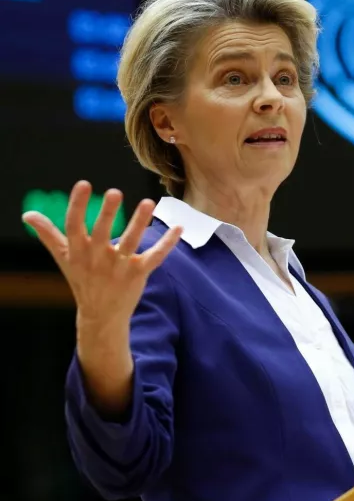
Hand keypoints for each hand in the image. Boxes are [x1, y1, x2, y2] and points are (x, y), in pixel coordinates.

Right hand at [22, 180, 182, 325]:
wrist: (101, 315)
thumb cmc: (82, 280)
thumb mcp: (64, 258)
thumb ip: (48, 235)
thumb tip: (28, 215)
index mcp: (78, 251)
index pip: (75, 224)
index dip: (78, 204)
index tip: (84, 184)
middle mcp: (97, 258)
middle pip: (102, 232)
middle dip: (108, 213)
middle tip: (115, 192)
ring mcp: (119, 267)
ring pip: (130, 242)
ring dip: (139, 223)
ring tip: (148, 202)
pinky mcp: (138, 273)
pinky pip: (155, 257)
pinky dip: (167, 243)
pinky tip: (179, 228)